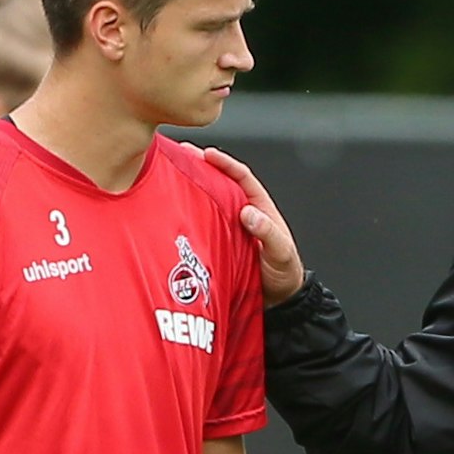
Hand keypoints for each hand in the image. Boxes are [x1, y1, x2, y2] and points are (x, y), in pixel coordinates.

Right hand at [187, 143, 305, 306]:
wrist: (278, 299)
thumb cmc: (284, 273)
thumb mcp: (281, 252)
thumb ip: (268, 232)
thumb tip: (248, 213)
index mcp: (260, 207)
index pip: (241, 177)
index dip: (225, 163)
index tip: (207, 154)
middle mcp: (242, 211)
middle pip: (220, 182)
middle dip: (201, 166)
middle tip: (179, 154)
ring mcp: (229, 225)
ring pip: (208, 199)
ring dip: (192, 185)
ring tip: (169, 173)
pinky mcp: (218, 241)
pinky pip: (202, 220)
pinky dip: (189, 211)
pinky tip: (172, 207)